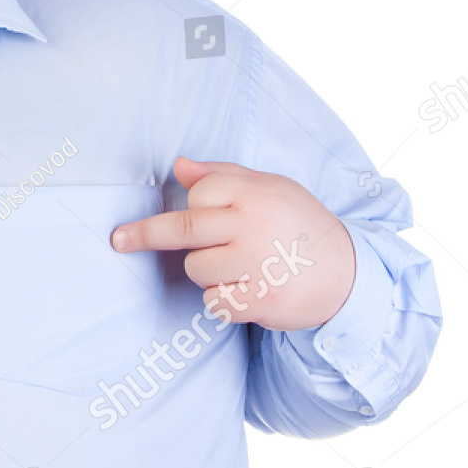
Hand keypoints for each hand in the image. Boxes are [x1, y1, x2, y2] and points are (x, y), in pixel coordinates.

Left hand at [111, 157, 355, 330]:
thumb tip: (179, 165)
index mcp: (256, 194)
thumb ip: (223, 175)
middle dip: (144, 235)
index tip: (187, 213)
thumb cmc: (300, 226)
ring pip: (196, 269)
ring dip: (208, 272)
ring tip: (243, 268)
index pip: (199, 194)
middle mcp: (254, 226)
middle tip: (118, 240)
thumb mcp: (271, 188)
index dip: (194, 205)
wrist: (349, 276)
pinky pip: (214, 302)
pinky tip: (251, 291)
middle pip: (183, 229)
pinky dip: (225, 301)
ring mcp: (257, 265)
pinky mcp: (261, 301)